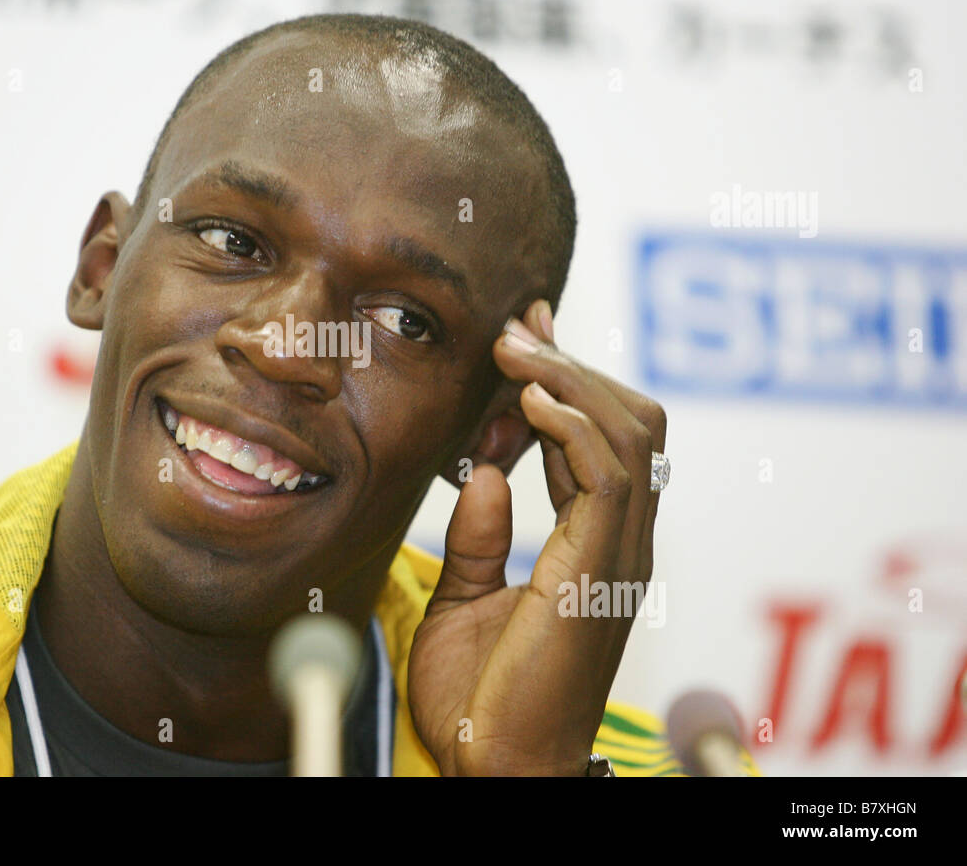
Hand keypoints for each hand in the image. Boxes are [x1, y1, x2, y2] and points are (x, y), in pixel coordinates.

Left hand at [406, 300, 666, 774]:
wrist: (494, 769)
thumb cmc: (480, 700)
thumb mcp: (465, 599)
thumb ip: (476, 536)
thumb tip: (479, 472)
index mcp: (595, 549)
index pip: (600, 442)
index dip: (566, 382)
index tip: (523, 336)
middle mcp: (620, 545)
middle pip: (631, 423)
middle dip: (575, 366)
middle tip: (517, 328)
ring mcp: (618, 557)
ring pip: (629, 436)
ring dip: (570, 379)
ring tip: (515, 348)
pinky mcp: (599, 572)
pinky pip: (608, 476)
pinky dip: (573, 425)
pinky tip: (529, 398)